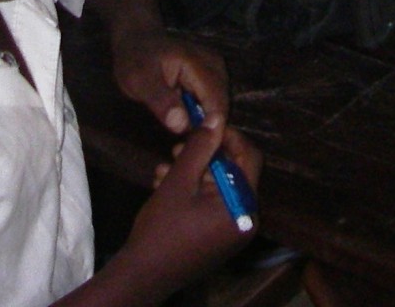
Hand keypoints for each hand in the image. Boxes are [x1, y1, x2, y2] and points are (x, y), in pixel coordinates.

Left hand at [112, 28, 228, 135]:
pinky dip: (204, 114)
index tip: (193, 150)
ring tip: (184, 133)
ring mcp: (216, 68)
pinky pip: (215, 100)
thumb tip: (181, 125)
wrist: (137, 40)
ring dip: (207, 122)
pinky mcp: (213, 74)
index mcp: (198, 63)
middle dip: (208, 128)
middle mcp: (214, 64)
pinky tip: (187, 119)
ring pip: (221, 105)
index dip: (210, 131)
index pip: (217, 104)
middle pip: (223, 106)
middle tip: (185, 146)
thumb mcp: (139, 81)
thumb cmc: (135, 59)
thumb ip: (161, 101)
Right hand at [120, 124, 260, 286]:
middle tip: (178, 147)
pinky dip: (194, 193)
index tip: (205, 125)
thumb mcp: (179, 181)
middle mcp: (246, 219)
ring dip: (193, 173)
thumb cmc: (162, 228)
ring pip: (219, 188)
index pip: (250, 158)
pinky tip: (165, 186)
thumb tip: (217, 118)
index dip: (229, 137)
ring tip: (164, 168)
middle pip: (234, 173)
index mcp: (243, 206)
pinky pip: (213, 205)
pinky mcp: (219, 238)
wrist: (144, 275)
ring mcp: (232, 231)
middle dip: (205, 156)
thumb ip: (200, 148)